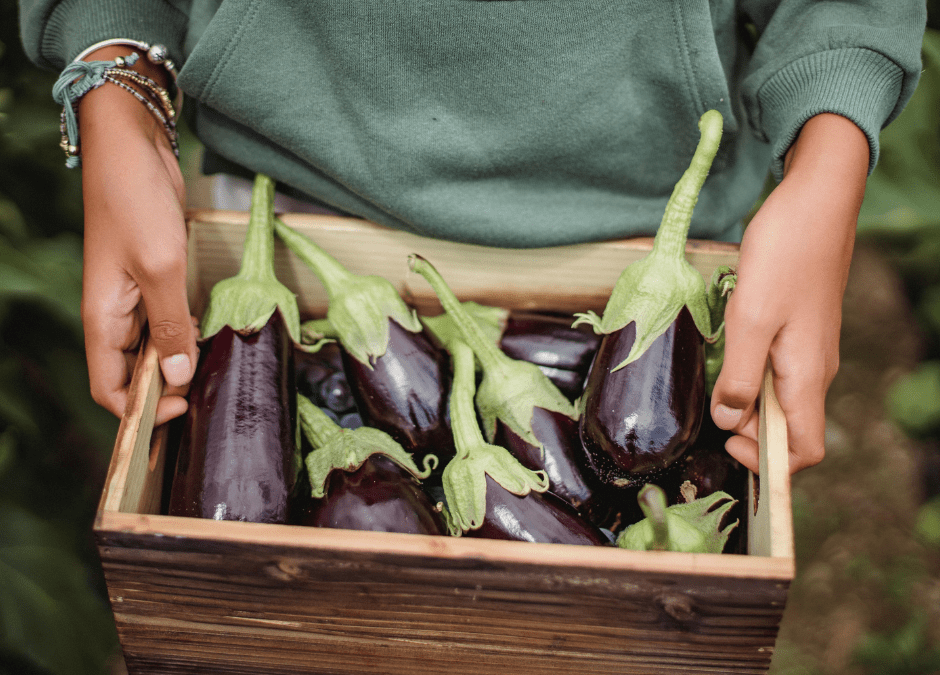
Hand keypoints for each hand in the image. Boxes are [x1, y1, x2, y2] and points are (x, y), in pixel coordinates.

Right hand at [78, 47, 196, 425]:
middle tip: (207, 395)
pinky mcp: (155, 278)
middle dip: (164, 391)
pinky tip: (211, 337)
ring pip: (153, 348)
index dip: (140, 411)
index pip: (109, 389)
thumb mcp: (160, 267)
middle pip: (133, 374)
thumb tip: (175, 378)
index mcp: (102, 319)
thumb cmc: (135, 201)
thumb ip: (169, 326)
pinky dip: (186, 333)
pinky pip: (167, 320)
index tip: (180, 411)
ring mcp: (135, 296)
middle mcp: (114, 315)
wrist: (132, 144)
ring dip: (179, 363)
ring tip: (214, 373)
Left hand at [710, 113, 868, 472]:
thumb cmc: (786, 254)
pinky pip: (773, 368)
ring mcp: (807, 350)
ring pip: (776, 397)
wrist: (816, 202)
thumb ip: (738, 375)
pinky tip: (725, 348)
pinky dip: (748, 372)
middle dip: (747, 428)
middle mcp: (813, 371)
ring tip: (713, 372)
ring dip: (743, 398)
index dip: (768, 462)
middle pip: (785, 427)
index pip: (805, 450)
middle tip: (708, 403)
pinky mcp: (797, 329)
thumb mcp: (751, 318)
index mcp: (806, 376)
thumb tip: (728, 421)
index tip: (727, 443)